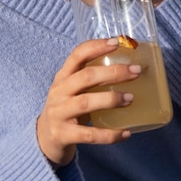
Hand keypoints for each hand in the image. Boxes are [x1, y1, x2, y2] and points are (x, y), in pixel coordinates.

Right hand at [37, 38, 139, 167]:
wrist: (44, 139)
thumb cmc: (66, 109)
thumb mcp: (72, 90)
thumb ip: (91, 80)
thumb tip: (129, 70)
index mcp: (62, 77)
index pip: (77, 55)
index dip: (96, 47)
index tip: (116, 42)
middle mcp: (59, 92)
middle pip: (85, 77)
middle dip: (113, 72)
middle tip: (136, 71)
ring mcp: (59, 114)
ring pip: (85, 102)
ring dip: (111, 99)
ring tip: (131, 98)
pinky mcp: (63, 135)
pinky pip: (89, 134)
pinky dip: (109, 134)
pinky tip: (126, 133)